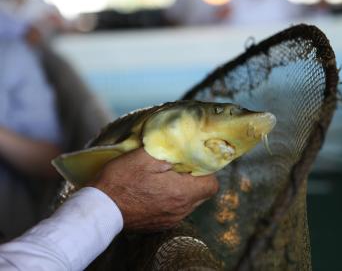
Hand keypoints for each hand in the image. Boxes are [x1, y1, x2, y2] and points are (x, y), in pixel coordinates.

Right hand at [90, 148, 218, 230]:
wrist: (100, 209)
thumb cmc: (121, 180)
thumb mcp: (145, 157)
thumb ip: (170, 150)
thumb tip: (184, 145)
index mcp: (182, 193)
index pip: (212, 185)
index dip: (206, 172)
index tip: (193, 163)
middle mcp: (181, 210)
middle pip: (202, 194)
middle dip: (195, 180)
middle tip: (178, 168)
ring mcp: (170, 220)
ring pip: (189, 203)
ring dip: (182, 190)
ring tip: (164, 178)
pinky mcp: (159, 225)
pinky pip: (175, 211)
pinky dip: (171, 200)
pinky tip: (154, 191)